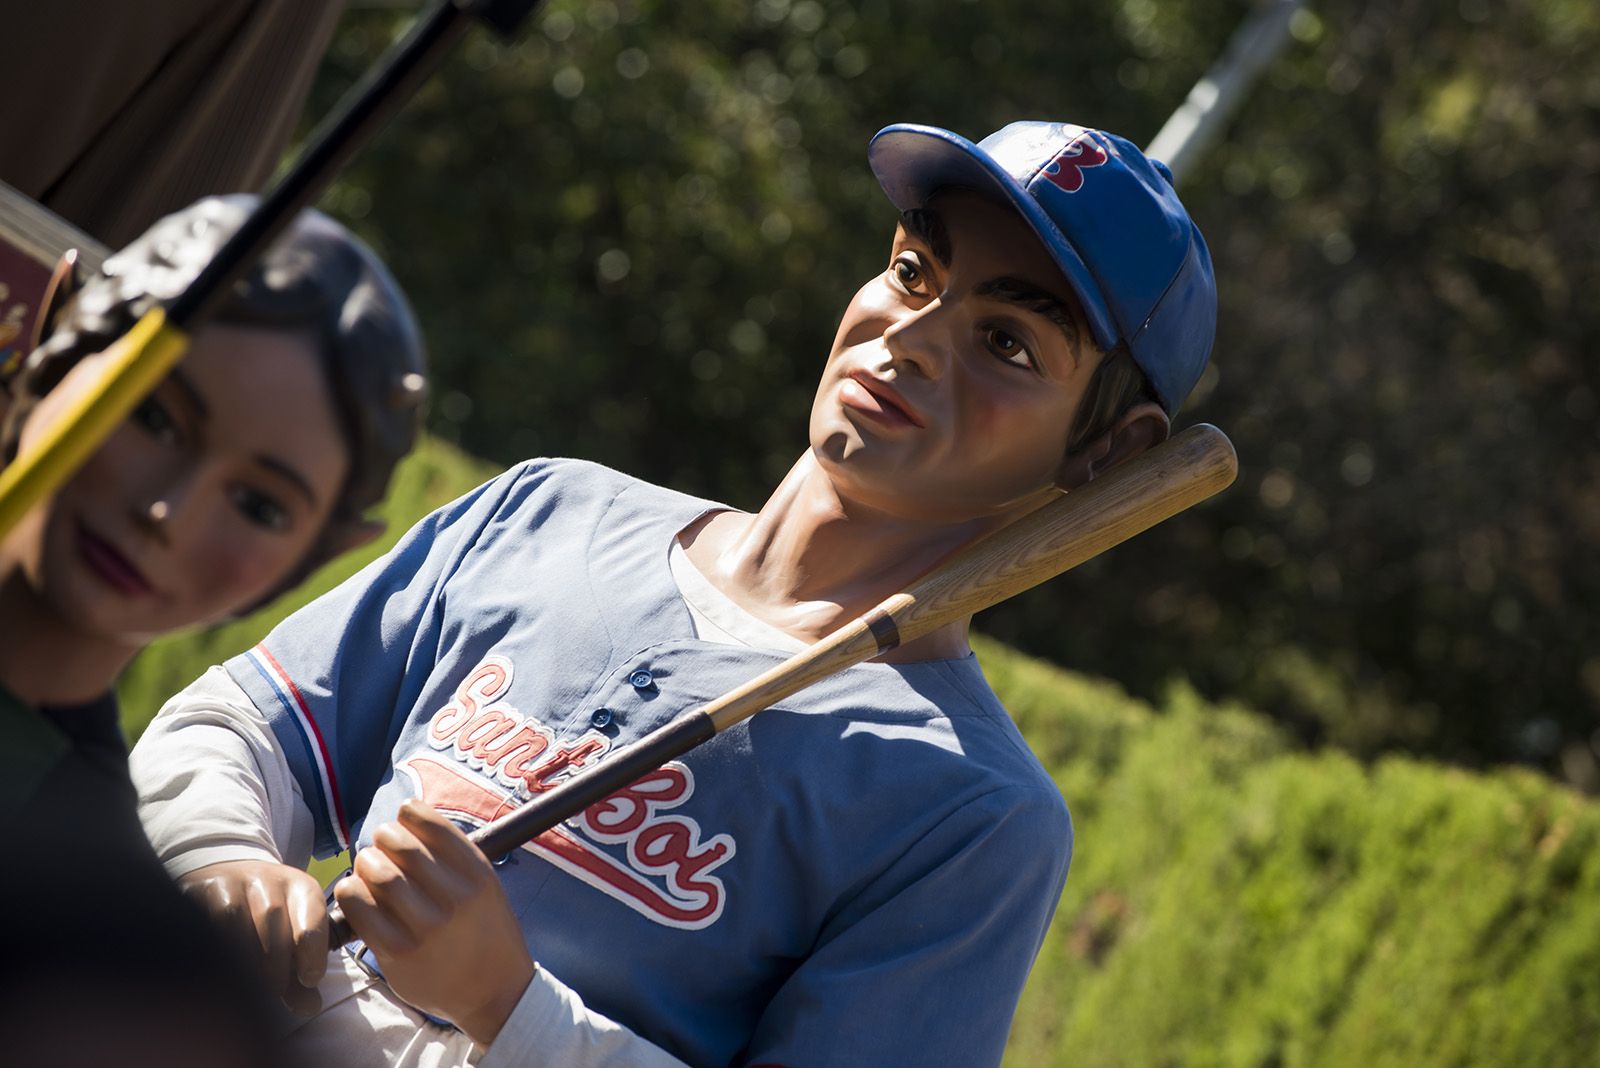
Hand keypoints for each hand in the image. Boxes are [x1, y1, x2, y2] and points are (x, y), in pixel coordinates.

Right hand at [179, 859, 329, 1014]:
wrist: (230, 881)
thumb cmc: (270, 922)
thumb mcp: (293, 942)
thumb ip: (301, 979)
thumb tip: (310, 1008)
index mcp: (302, 889)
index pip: (311, 926)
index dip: (311, 959)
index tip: (309, 980)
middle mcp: (269, 879)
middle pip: (275, 930)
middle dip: (277, 968)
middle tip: (275, 990)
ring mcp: (233, 882)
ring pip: (237, 926)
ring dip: (245, 962)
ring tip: (249, 983)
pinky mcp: (202, 890)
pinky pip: (208, 925)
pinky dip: (217, 952)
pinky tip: (223, 969)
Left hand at [333, 799, 535, 1047]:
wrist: (495, 991)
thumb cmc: (486, 931)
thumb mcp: (486, 886)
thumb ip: (453, 858)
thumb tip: (407, 822)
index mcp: (478, 876)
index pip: (434, 827)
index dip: (410, 813)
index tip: (404, 816)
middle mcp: (455, 900)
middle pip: (400, 848)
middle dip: (383, 837)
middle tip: (380, 844)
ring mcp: (426, 929)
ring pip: (377, 875)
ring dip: (364, 863)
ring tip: (368, 868)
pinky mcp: (399, 955)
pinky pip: (360, 911)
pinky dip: (351, 894)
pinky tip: (357, 894)